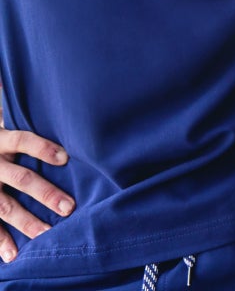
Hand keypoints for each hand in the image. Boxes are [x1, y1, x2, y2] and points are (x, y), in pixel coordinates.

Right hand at [0, 128, 72, 262]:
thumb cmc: (1, 140)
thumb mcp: (7, 127)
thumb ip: (32, 133)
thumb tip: (78, 133)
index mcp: (2, 140)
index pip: (22, 141)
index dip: (41, 149)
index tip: (65, 158)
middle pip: (20, 178)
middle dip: (44, 193)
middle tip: (69, 207)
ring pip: (4, 206)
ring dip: (26, 221)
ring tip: (46, 234)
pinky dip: (0, 240)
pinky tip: (13, 254)